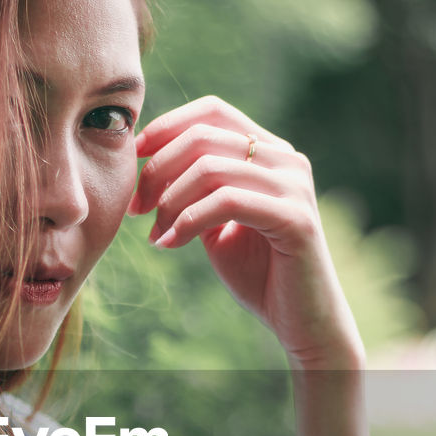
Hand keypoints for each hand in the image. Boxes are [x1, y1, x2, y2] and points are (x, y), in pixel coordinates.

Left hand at [129, 96, 364, 368]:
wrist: (302, 323)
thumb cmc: (259, 275)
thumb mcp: (218, 225)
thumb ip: (196, 192)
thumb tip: (151, 166)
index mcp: (271, 154)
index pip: (212, 112)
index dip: (166, 126)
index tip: (132, 158)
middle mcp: (287, 161)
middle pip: (204, 135)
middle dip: (158, 169)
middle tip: (135, 208)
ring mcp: (295, 187)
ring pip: (210, 168)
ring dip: (169, 201)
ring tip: (155, 233)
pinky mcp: (295, 218)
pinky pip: (227, 202)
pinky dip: (187, 220)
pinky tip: (170, 243)